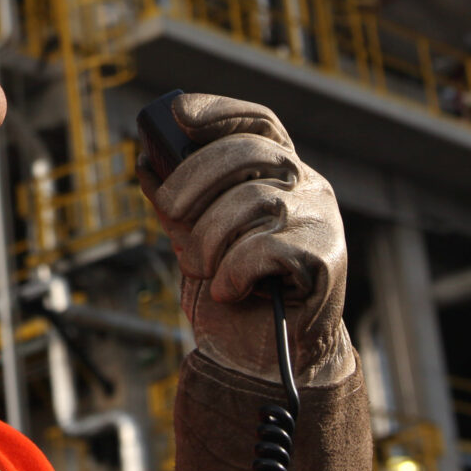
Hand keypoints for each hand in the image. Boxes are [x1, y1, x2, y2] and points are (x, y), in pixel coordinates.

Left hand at [137, 93, 352, 386]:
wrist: (259, 360)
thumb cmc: (229, 292)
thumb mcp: (192, 237)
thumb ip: (177, 201)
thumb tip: (145, 163)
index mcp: (279, 174)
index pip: (259, 122)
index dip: (221, 110)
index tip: (178, 114)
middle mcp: (307, 187)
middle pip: (249, 152)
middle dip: (196, 177)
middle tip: (169, 210)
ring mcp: (320, 219)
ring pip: (253, 200)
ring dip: (210, 238)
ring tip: (201, 268)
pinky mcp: (325, 258)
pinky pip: (266, 247)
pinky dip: (234, 270)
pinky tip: (230, 289)